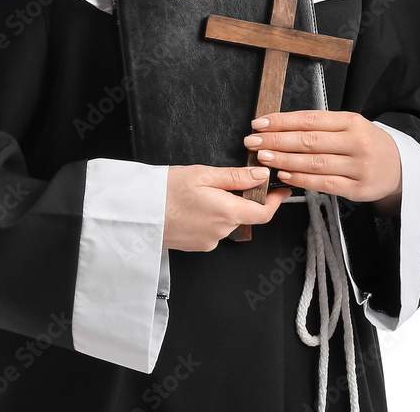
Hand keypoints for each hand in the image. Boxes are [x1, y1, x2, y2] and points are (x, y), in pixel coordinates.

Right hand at [163, 165, 291, 251]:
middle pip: (244, 215)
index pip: (264, 213)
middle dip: (241, 198)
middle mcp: (222, 232)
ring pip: (227, 222)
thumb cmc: (166, 189)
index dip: (275, 201)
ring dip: (223, 207)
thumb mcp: (203, 174)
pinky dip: (210, 217)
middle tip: (225, 180)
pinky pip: (213, 230)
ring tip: (201, 191)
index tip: (281, 189)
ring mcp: (209, 241)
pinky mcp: (197, 246)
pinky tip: (193, 205)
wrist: (138, 212)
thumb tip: (261, 175)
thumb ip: (235, 176)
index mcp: (227, 213)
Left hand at [243, 111, 402, 214]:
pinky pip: (324, 184)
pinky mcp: (357, 188)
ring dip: (284, 160)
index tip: (259, 123)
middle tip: (253, 141)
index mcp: (351, 121)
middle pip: (309, 140)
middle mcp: (356, 142)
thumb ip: (320, 126)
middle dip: (276, 141)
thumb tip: (280, 127)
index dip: (282, 121)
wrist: (399, 167)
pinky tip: (285, 175)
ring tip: (263, 157)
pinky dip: (302, 180)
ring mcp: (358, 166)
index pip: (310, 119)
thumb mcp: (349, 126)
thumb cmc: (366, 143)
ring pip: (314, 163)